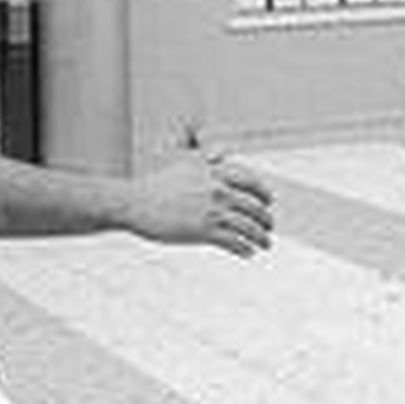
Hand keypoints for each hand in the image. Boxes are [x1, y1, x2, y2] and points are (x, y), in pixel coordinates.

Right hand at [125, 154, 273, 256]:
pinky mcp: (204, 231)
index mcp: (215, 171)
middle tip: (269, 227)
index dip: (264, 194)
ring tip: (265, 244)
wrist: (135, 202)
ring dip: (260, 238)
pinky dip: (244, 249)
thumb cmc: (156, 182)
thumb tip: (221, 151)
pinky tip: (248, 253)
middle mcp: (218, 189)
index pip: (252, 182)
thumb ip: (203, 154)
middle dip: (266, 219)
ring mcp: (212, 210)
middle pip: (254, 207)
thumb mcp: (182, 159)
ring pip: (248, 227)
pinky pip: (234, 242)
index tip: (269, 202)